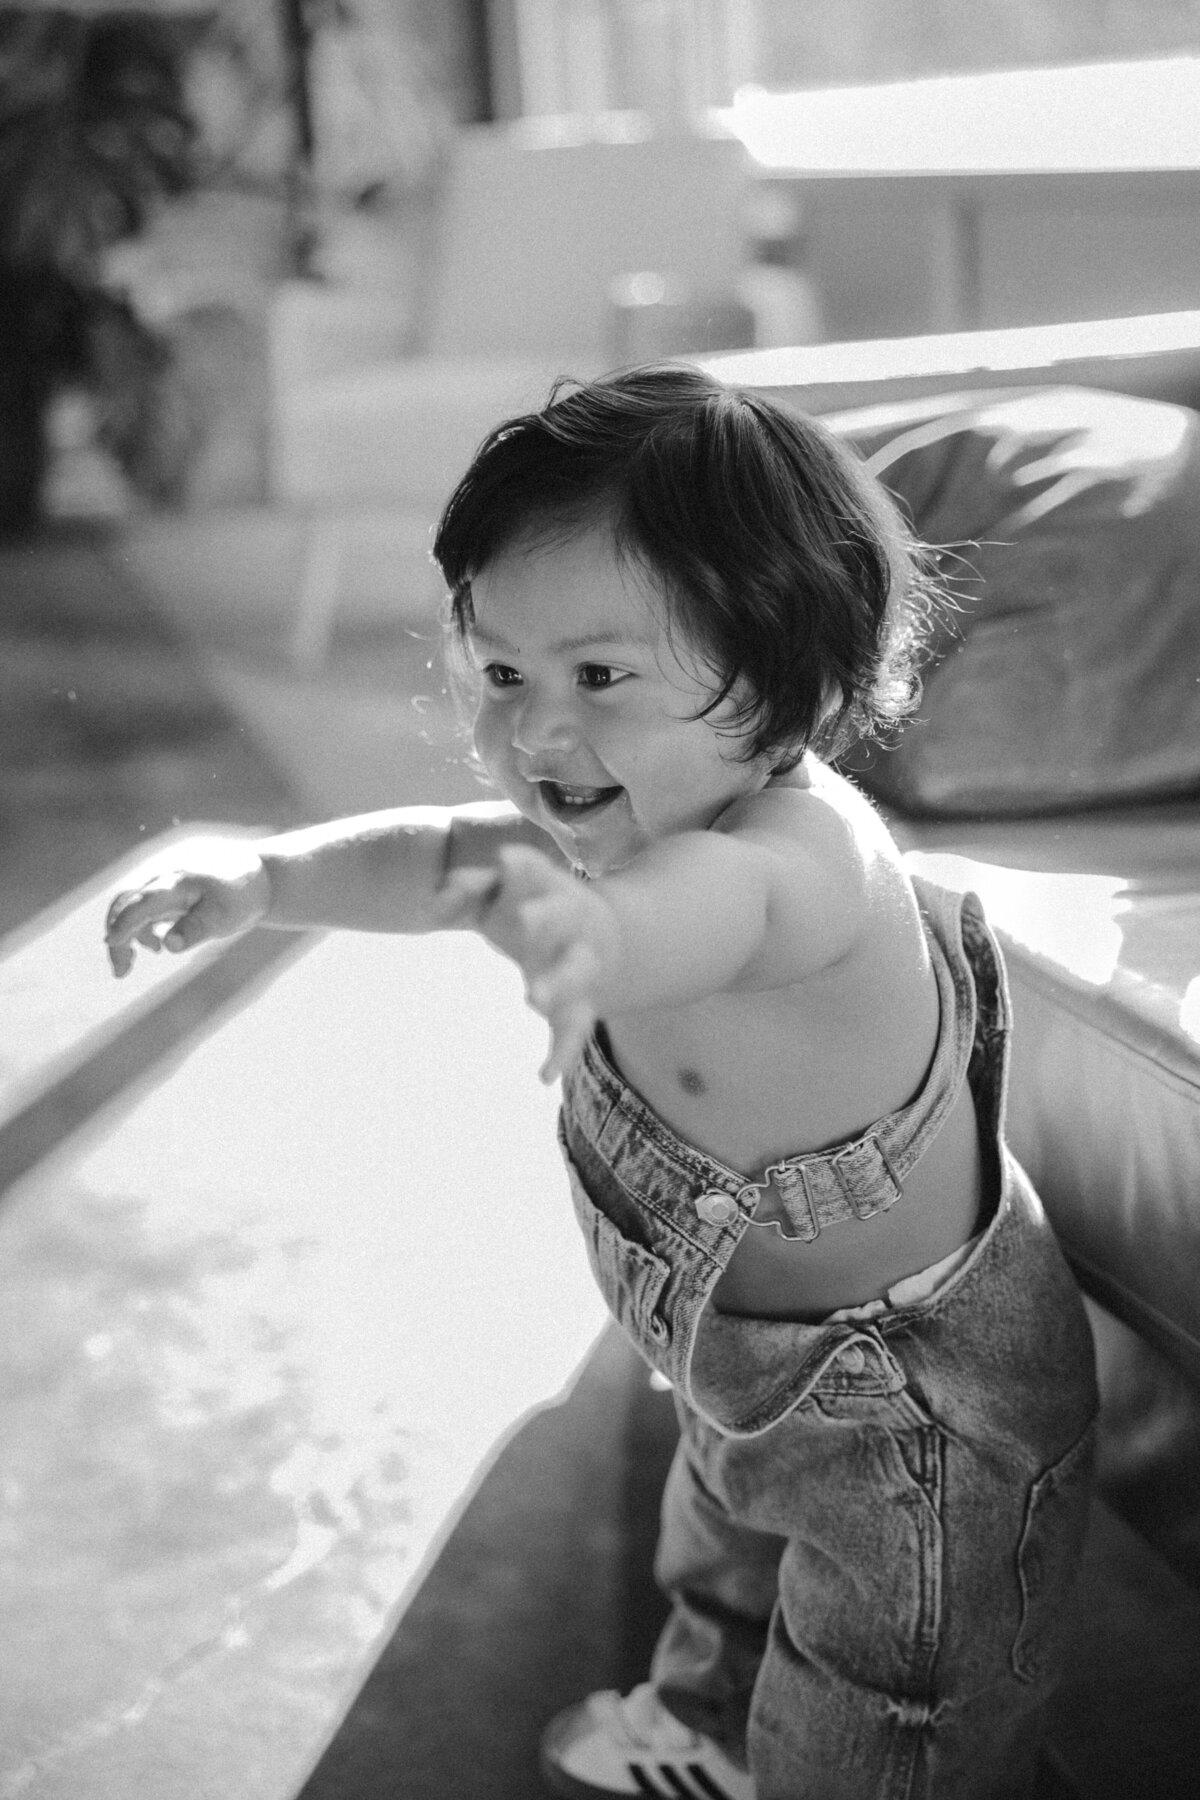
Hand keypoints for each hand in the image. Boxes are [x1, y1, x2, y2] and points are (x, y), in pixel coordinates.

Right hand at [104, 842, 270, 976]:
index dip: (123, 924)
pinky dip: (138, 930)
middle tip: (120, 971)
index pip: (141, 903)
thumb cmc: (240, 896)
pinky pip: (141, 909)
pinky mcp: (166, 893)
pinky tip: (154, 947)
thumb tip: (169, 945)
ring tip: (126, 968)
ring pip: (130, 907)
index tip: (112, 943)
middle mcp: (162, 880)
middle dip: (117, 937)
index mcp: (176, 883)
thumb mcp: (223, 916)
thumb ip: (195, 929)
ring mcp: (162, 885)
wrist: (256, 876)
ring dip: (124, 936)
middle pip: (125, 904)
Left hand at [432, 844, 618, 1083]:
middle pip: (561, 917)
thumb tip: (430, 904)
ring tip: (532, 1000)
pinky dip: (562, 1053)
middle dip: (544, 917)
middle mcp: (571, 925)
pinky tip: (545, 1076)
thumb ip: (469, 891)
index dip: (524, 868)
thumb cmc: (534, 910)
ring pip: (576, 973)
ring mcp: (581, 965)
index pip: (538, 874)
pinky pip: (576, 1030)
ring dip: (557, 983)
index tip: (506, 859)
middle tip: (523, 919)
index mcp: (552, 891)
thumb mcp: (502, 895)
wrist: (601, 939)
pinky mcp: (582, 1005)